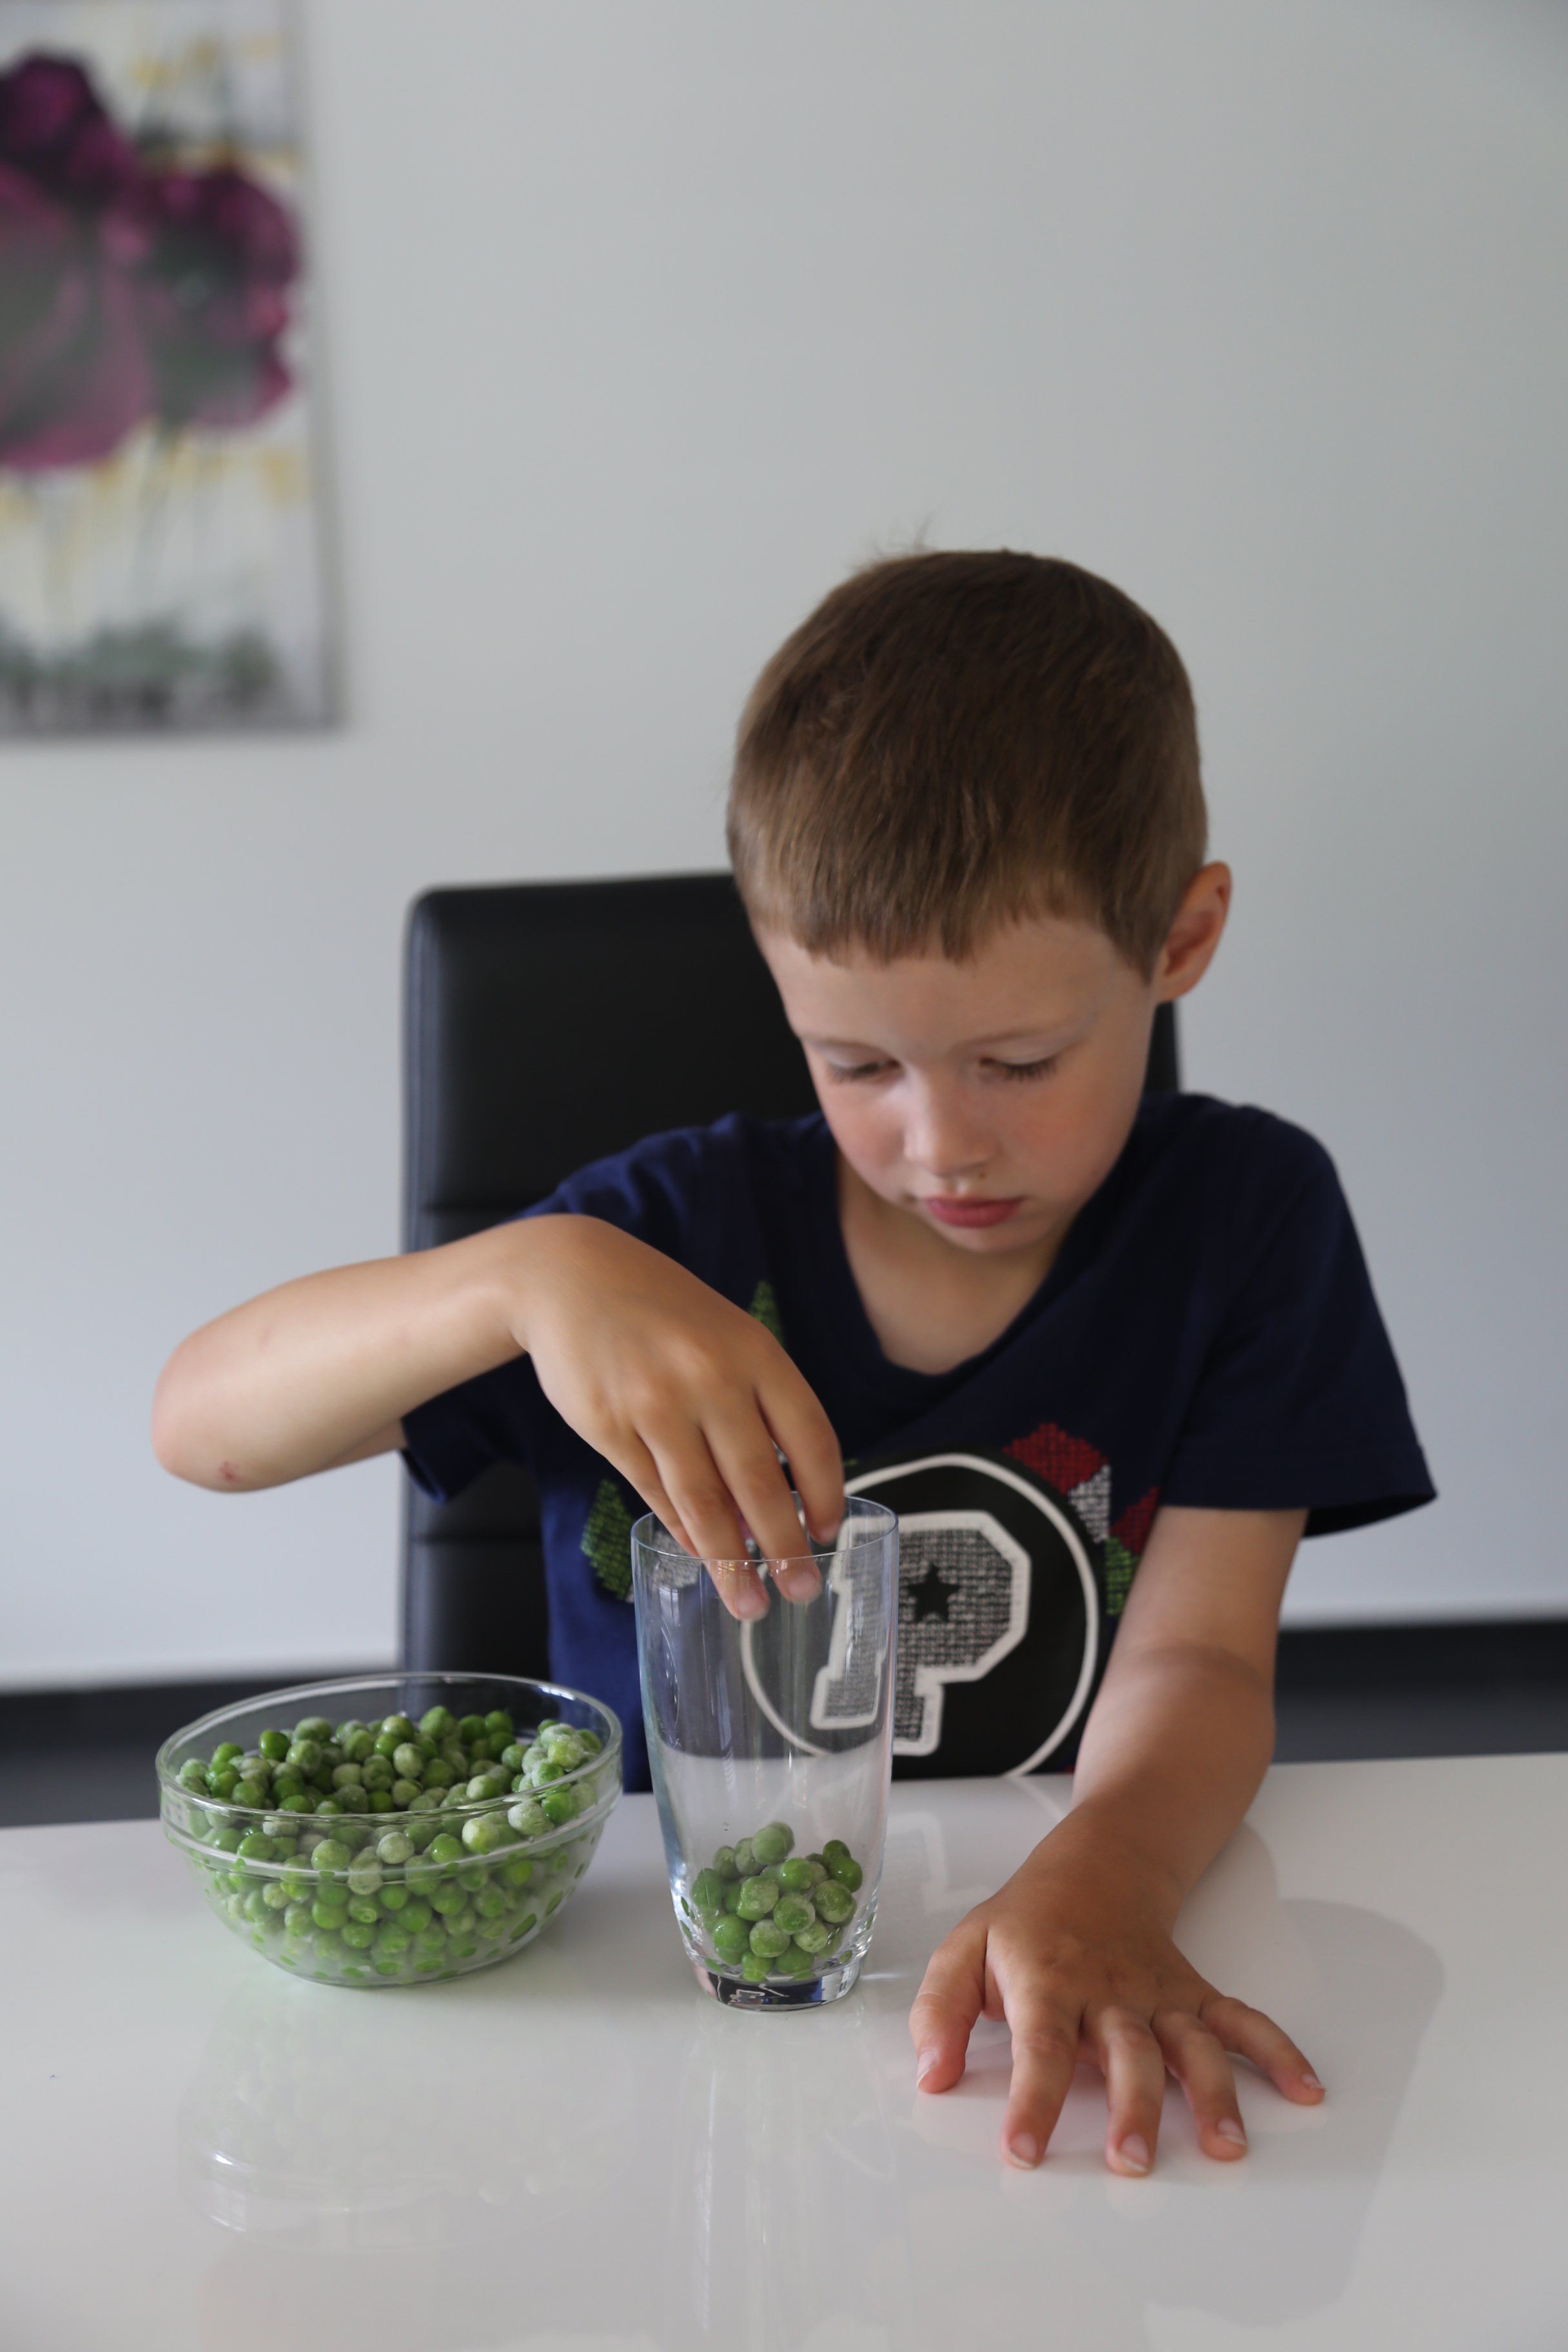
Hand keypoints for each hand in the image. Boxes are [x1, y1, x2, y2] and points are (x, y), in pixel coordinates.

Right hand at [508, 1216, 842, 1613]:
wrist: (569, 1277)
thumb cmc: (662, 1312)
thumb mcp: (726, 1336)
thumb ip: (757, 1404)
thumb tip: (781, 1498)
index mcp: (754, 1352)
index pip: (810, 1435)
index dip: (827, 1492)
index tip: (830, 1533)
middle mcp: (710, 1378)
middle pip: (759, 1482)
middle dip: (784, 1547)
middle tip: (801, 1591)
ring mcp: (655, 1404)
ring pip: (704, 1501)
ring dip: (730, 1562)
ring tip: (748, 1602)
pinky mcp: (609, 1427)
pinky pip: (655, 1493)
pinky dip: (681, 1530)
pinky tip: (698, 1555)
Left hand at [909, 1826, 1323, 2173]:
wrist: (1097, 1862)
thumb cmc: (1027, 1920)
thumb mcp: (964, 1949)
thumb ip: (939, 2012)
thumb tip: (931, 2077)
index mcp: (1047, 1981)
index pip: (1038, 2044)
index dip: (1031, 2099)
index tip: (1024, 2152)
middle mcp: (1109, 1991)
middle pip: (1126, 2052)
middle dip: (1133, 2108)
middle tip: (1134, 2162)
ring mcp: (1159, 1994)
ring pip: (1190, 2043)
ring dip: (1212, 2092)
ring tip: (1226, 2146)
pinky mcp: (1194, 1994)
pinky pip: (1241, 2020)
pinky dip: (1277, 2051)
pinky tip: (1305, 2089)